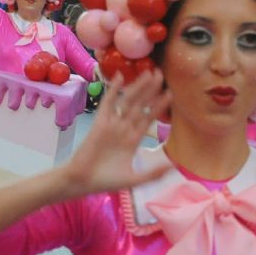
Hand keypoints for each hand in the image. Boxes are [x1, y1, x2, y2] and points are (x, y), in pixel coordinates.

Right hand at [58, 70, 171, 196]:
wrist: (82, 182)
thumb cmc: (106, 181)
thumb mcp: (135, 179)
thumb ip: (153, 173)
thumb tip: (173, 166)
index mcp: (133, 139)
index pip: (148, 117)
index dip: (159, 105)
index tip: (169, 92)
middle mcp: (124, 128)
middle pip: (140, 105)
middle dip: (151, 90)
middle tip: (161, 73)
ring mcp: (112, 124)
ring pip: (128, 101)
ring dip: (139, 87)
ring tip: (150, 72)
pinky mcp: (100, 122)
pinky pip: (108, 103)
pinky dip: (113, 90)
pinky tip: (120, 76)